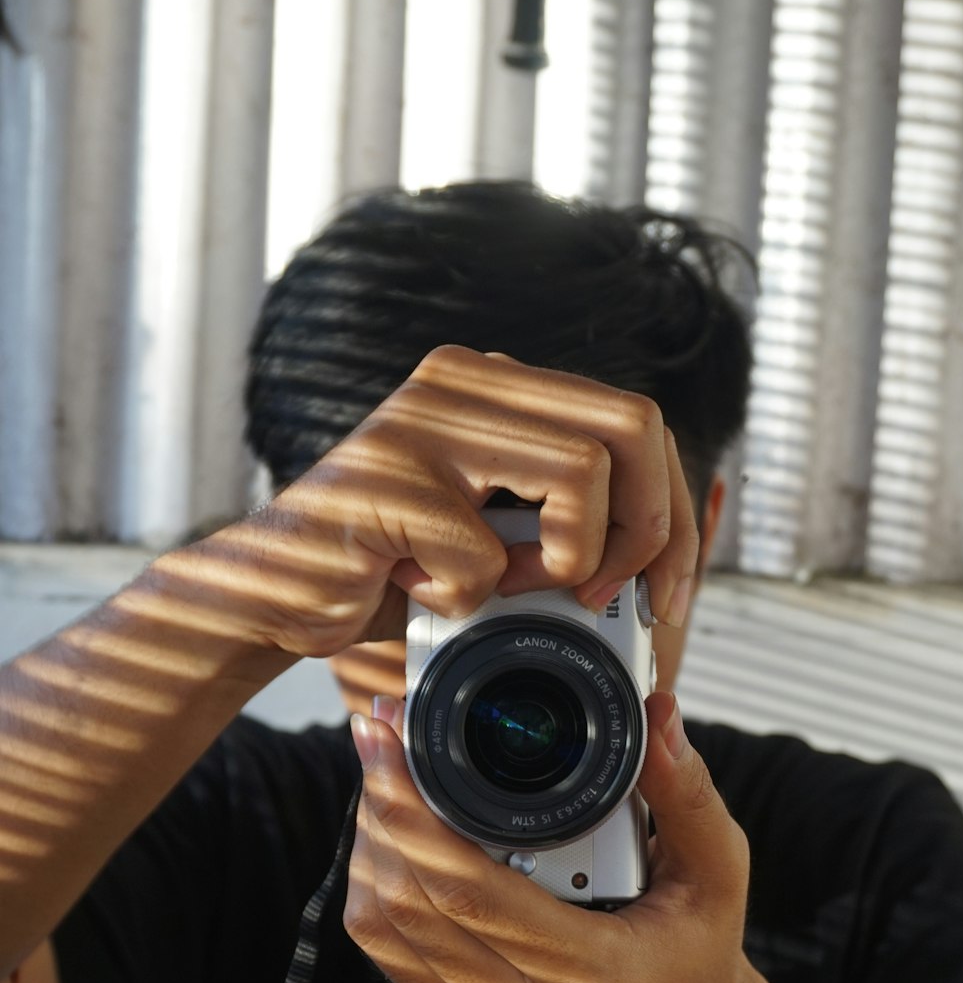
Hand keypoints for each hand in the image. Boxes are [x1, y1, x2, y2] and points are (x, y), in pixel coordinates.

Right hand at [208, 346, 699, 659]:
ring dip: (563, 559)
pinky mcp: (389, 482)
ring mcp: (425, 424)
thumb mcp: (497, 531)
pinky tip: (420, 591)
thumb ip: (566, 517)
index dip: (673, 514)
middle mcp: (467, 381)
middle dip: (649, 530)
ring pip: (580, 474)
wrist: (269, 590)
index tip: (663, 594)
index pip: (639, 422)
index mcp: (500, 385)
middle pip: (634, 425)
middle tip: (607, 596)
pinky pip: (486, 554)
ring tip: (501, 588)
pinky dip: (466, 600)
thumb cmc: (392, 569)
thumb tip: (668, 558)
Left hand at [344, 690, 764, 982]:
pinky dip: (381, 894)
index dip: (411, 807)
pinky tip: (393, 844)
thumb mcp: (717, 874)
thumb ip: (687, 792)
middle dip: (380, 809)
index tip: (391, 736)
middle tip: (380, 741)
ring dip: (371, 848)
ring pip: (383, 933)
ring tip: (384, 784)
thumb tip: (656, 713)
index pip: (466, 888)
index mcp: (593, 978)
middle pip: (407, 903)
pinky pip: (394, 961)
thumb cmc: (700, 963)